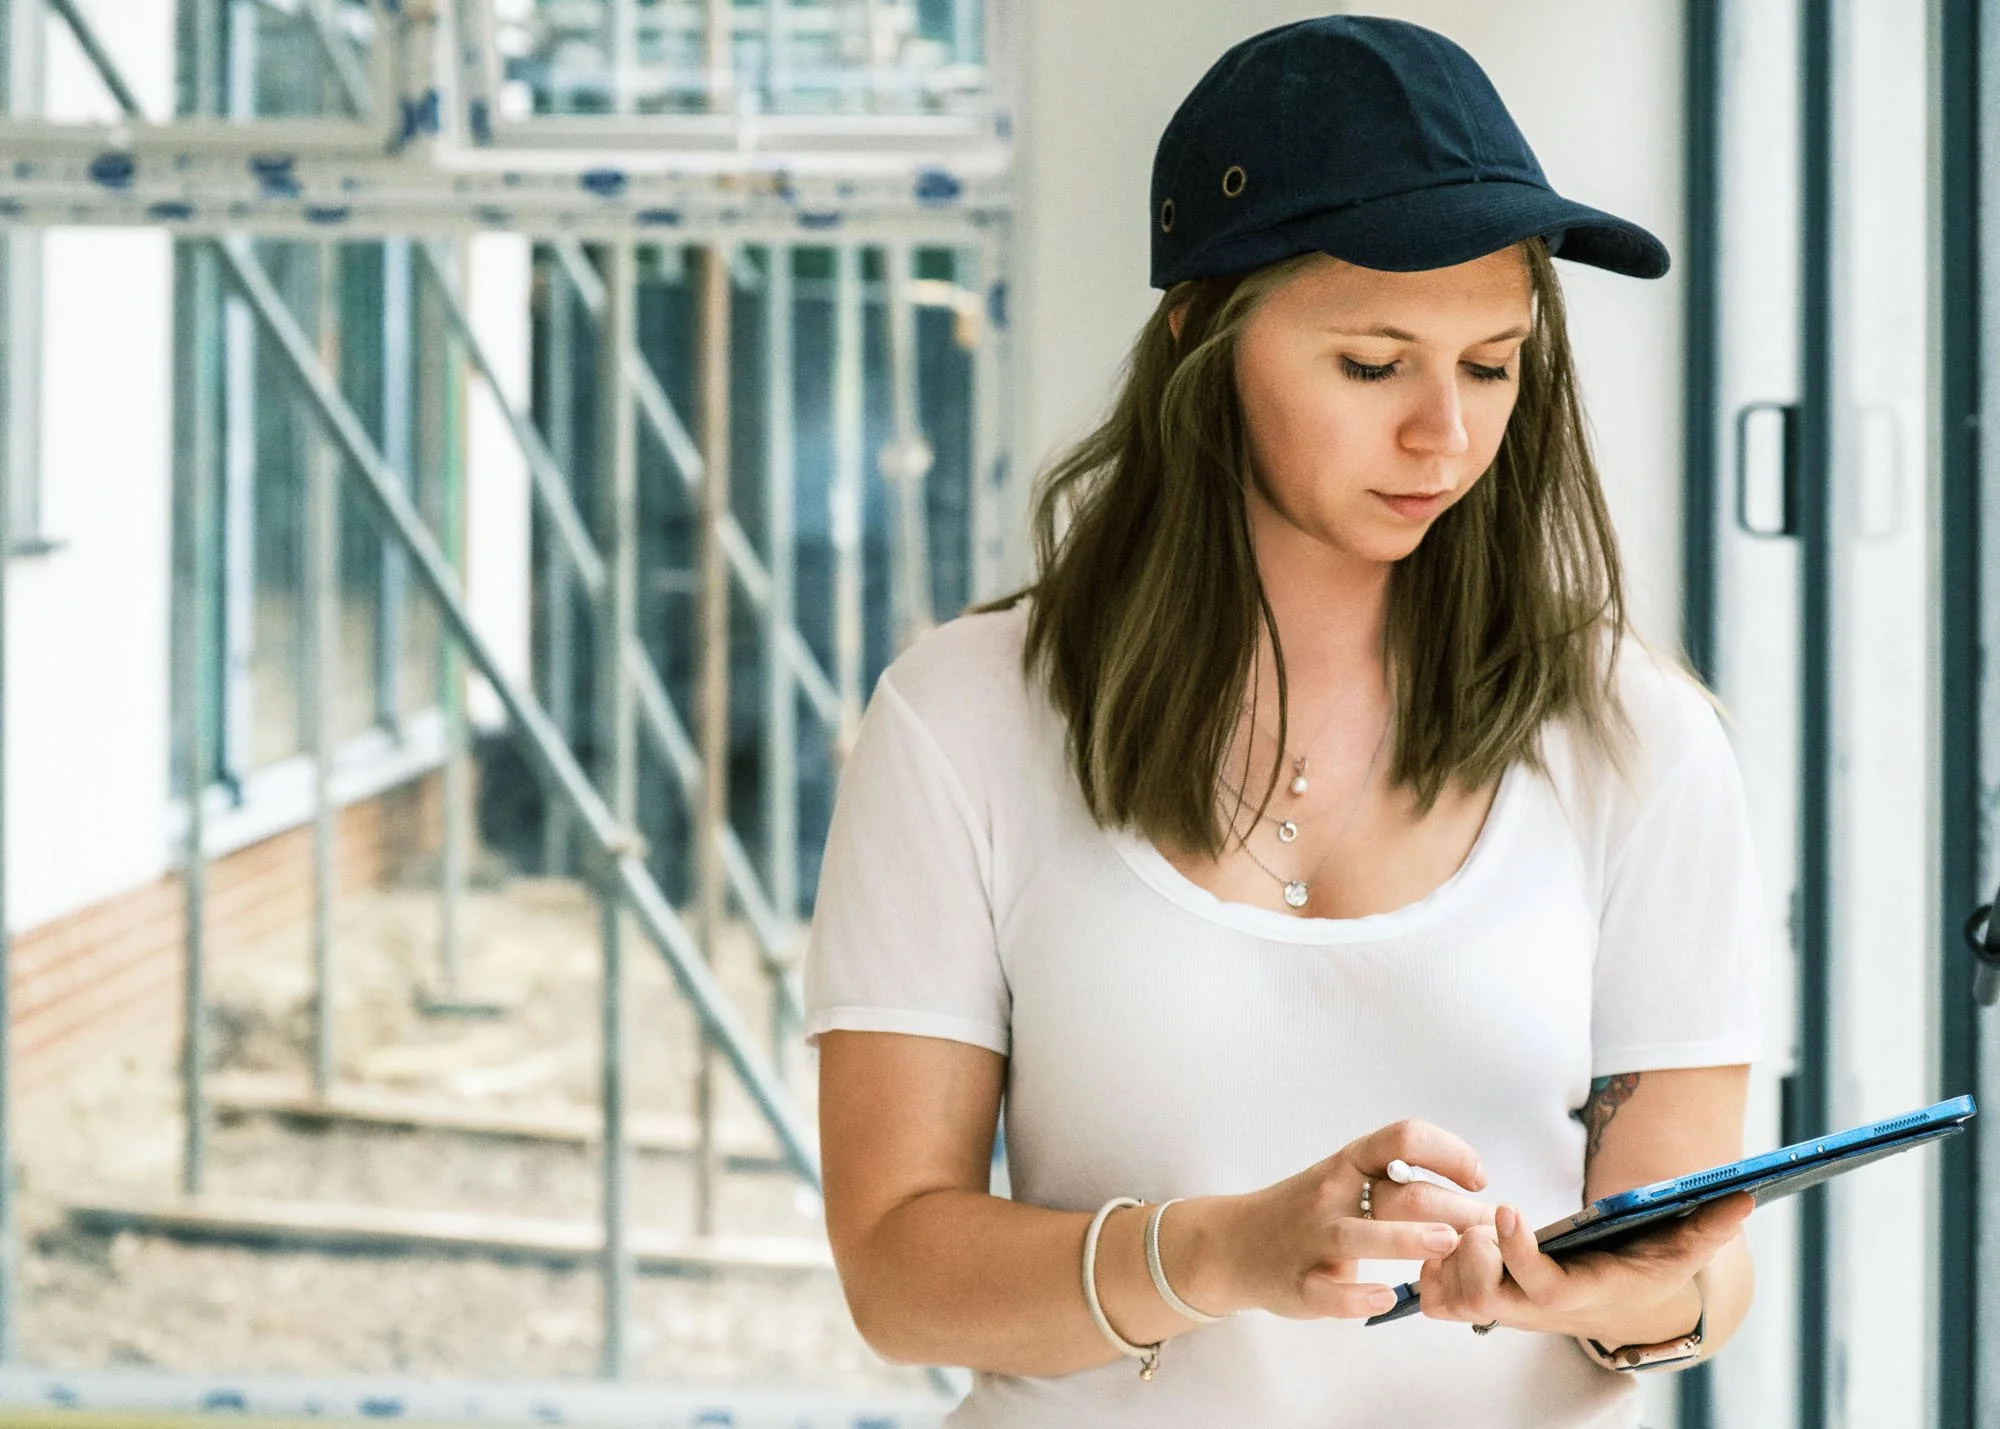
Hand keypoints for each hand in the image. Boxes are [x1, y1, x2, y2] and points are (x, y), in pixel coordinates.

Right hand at [1195, 1120, 1497, 1321]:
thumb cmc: (1308, 1212)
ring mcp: (1313, 1239)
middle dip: (1454, 1210)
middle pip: (1400, 1193)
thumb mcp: (1346, 1182)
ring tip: (1447, 1243)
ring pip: (1361, 1236)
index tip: (1478, 1177)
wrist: (1234, 1244)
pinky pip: (1329, 1290)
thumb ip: (1396, 1185)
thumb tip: (1473, 1199)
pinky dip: (1357, 1295)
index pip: (1403, 1139)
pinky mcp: (1299, 1283)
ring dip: (1407, 1239)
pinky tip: (1386, 1297)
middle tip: (1487, 1232)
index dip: (1448, 1151)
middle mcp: (1332, 1194)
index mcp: (1349, 1164)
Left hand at [1417, 1192, 1752, 1341]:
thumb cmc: (1641, 1273)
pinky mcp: (1479, 1302)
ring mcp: (1502, 1309)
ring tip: (1472, 1226)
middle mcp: (1533, 1309)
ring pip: (1451, 1295)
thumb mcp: (1678, 1252)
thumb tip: (1743, 1196)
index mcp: (1577, 1296)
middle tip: (1487, 1218)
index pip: (1538, 1286)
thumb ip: (1707, 1227)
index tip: (1507, 1209)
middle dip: (1475, 1250)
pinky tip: (1456, 1238)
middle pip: (1481, 1294)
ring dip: (1451, 1256)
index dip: (1517, 1251)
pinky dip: (1433, 1266)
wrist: (1614, 1308)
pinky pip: (1436, 1296)